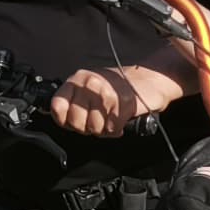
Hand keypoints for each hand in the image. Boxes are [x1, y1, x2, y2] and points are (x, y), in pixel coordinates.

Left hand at [50, 62, 183, 138]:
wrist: (151, 79)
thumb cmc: (122, 85)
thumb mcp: (92, 86)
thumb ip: (75, 99)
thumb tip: (60, 116)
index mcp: (78, 79)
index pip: (57, 107)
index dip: (65, 120)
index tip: (76, 122)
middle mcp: (89, 84)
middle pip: (76, 122)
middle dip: (87, 128)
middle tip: (99, 121)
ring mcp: (105, 94)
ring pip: (93, 129)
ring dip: (103, 130)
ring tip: (111, 120)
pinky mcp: (121, 105)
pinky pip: (110, 130)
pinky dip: (116, 130)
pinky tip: (121, 121)